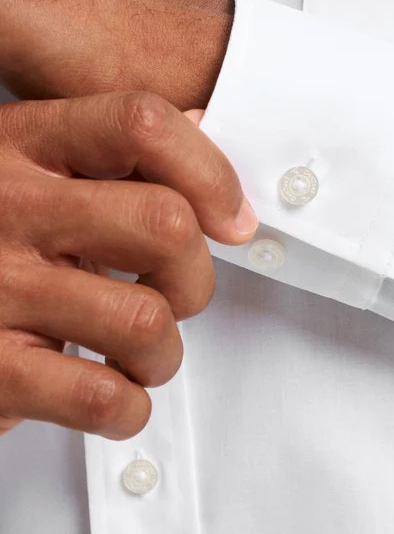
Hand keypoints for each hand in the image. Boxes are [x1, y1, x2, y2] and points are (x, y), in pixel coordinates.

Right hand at [0, 91, 256, 438]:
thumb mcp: (27, 165)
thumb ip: (106, 151)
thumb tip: (201, 127)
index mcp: (22, 142)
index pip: (143, 124)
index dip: (211, 175)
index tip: (232, 219)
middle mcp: (5, 204)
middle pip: (165, 225)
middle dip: (195, 276)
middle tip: (178, 294)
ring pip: (145, 320)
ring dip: (163, 353)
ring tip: (141, 352)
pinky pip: (100, 395)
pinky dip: (127, 408)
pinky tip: (112, 394)